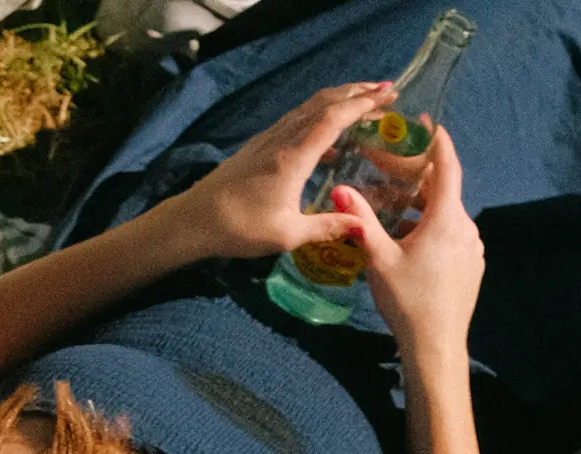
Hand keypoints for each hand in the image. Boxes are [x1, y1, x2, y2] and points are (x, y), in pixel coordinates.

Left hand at [159, 82, 394, 261]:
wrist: (193, 220)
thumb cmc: (239, 228)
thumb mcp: (287, 235)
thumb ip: (327, 227)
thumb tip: (361, 226)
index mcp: (293, 156)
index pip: (333, 118)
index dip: (362, 104)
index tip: (387, 96)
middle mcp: (281, 140)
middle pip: (322, 104)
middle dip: (355, 93)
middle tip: (385, 90)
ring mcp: (268, 140)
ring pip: (307, 109)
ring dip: (337, 101)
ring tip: (363, 103)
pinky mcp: (258, 147)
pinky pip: (295, 122)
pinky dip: (318, 118)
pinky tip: (329, 139)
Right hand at [344, 127, 482, 351]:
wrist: (436, 346)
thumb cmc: (408, 301)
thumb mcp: (379, 258)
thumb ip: (361, 220)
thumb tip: (339, 189)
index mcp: (445, 219)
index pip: (447, 167)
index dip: (437, 141)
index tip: (426, 123)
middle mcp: (465, 227)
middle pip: (444, 190)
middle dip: (419, 177)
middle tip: (393, 167)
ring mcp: (472, 247)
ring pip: (446, 214)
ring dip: (422, 206)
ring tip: (393, 206)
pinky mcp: (471, 264)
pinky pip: (451, 234)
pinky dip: (431, 226)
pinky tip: (408, 239)